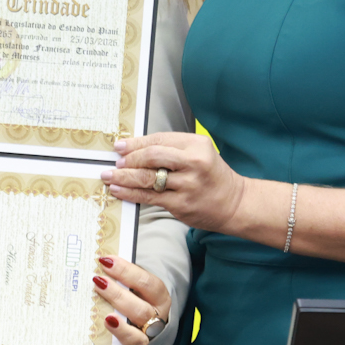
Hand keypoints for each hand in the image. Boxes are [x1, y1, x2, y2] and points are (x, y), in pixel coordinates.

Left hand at [92, 254, 171, 344]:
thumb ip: (123, 279)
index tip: (106, 261)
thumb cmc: (136, 301)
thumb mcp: (135, 289)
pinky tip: (107, 320)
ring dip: (119, 304)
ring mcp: (150, 331)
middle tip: (98, 280)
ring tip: (100, 294)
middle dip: (118, 290)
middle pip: (141, 301)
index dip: (126, 270)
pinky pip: (133, 340)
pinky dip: (121, 330)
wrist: (145, 329)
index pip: (146, 281)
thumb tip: (101, 265)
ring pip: (140, 318)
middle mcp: (158, 313)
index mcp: (159, 294)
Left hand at [103, 131, 246, 232]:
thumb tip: (135, 149)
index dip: (136, 143)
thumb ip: (172, 150)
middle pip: (152, 156)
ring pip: (147, 178)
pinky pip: (149, 197)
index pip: (159, 139)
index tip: (120, 146)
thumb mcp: (199, 154)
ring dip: (124, 177)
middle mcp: (194, 162)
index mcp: (197, 144)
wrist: (235, 204)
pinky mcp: (182, 205)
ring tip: (110, 176)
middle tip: (115, 163)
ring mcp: (188, 185)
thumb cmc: (212, 177)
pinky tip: (119, 190)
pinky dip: (131, 193)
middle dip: (129, 159)